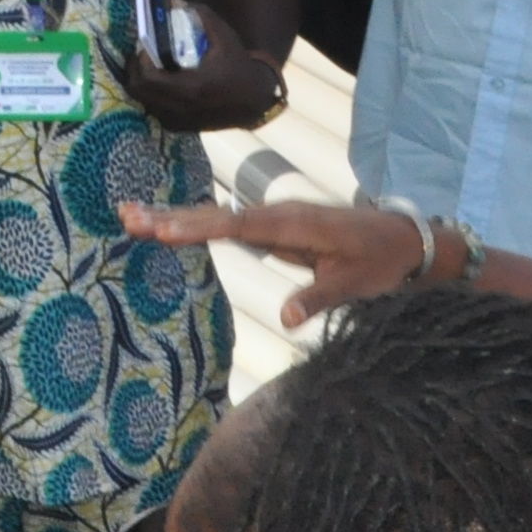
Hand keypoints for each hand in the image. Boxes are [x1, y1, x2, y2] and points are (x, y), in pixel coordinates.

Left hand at [107, 11, 283, 135]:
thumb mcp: (224, 37)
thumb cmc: (239, 66)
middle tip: (141, 55)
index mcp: (190, 87)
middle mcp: (180, 108)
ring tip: (150, 67)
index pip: (147, 77)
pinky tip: (162, 83)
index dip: (139, 60)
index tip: (145, 46)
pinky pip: (154, 111)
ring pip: (143, 102)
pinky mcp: (181, 127)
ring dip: (141, 84)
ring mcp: (179, 121)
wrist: (255, 101)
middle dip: (134, 71)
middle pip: (138, 91)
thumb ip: (201, 15)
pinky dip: (151, 97)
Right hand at [121, 198, 442, 329]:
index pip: (237, 226)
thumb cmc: (381, 262)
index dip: (198, 227)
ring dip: (176, 217)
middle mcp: (279, 214)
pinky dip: (198, 224)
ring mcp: (275, 218)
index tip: (161, 229)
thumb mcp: (355, 285)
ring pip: (218, 217)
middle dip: (171, 217)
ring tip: (131, 217)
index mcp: (295, 224)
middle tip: (126, 216)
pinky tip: (170, 225)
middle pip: (216, 215)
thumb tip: (285, 317)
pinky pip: (229, 224)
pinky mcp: (275, 226)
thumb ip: (318, 298)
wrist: (405, 239)